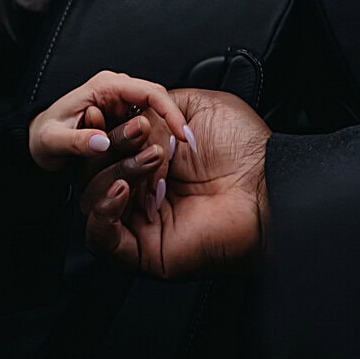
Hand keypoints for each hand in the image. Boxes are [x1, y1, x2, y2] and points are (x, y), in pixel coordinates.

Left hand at [29, 71, 195, 175]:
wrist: (39, 142)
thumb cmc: (44, 135)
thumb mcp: (53, 140)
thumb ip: (76, 141)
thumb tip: (102, 142)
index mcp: (105, 87)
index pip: (150, 92)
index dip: (170, 112)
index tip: (183, 136)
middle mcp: (119, 94)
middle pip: (159, 111)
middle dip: (167, 141)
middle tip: (165, 174)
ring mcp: (125, 108)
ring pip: (157, 127)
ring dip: (159, 155)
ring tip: (154, 187)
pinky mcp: (128, 123)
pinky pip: (149, 138)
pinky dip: (150, 159)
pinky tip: (150, 182)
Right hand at [82, 87, 269, 278]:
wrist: (268, 184)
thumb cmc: (245, 150)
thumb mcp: (193, 107)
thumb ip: (152, 106)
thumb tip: (123, 120)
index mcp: (150, 163)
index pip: (103, 151)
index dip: (98, 134)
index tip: (98, 115)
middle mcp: (141, 195)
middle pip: (91, 175)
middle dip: (108, 150)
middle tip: (138, 134)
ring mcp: (140, 224)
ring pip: (91, 202)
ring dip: (111, 175)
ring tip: (151, 161)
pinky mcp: (143, 252)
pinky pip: (101, 239)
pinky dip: (103, 211)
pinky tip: (124, 189)